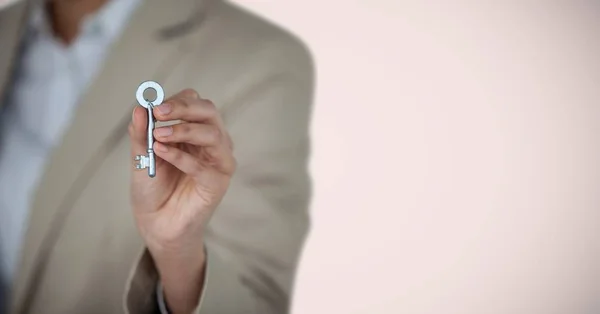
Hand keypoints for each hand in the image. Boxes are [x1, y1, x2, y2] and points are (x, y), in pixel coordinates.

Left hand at [129, 89, 234, 312]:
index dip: (176, 101)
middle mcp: (212, 142)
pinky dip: (181, 156)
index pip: (196, 103)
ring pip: (212, 134)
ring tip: (157, 137)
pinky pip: (204, 165)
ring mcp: (219, 161)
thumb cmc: (153, 187)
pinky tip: (161, 153)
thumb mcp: (142, 156)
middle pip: (209, 112)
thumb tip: (139, 107)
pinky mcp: (218, 182)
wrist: (157, 223)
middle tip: (158, 113)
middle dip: (183, 109)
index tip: (154, 107)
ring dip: (183, 131)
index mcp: (196, 130)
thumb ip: (141, 133)